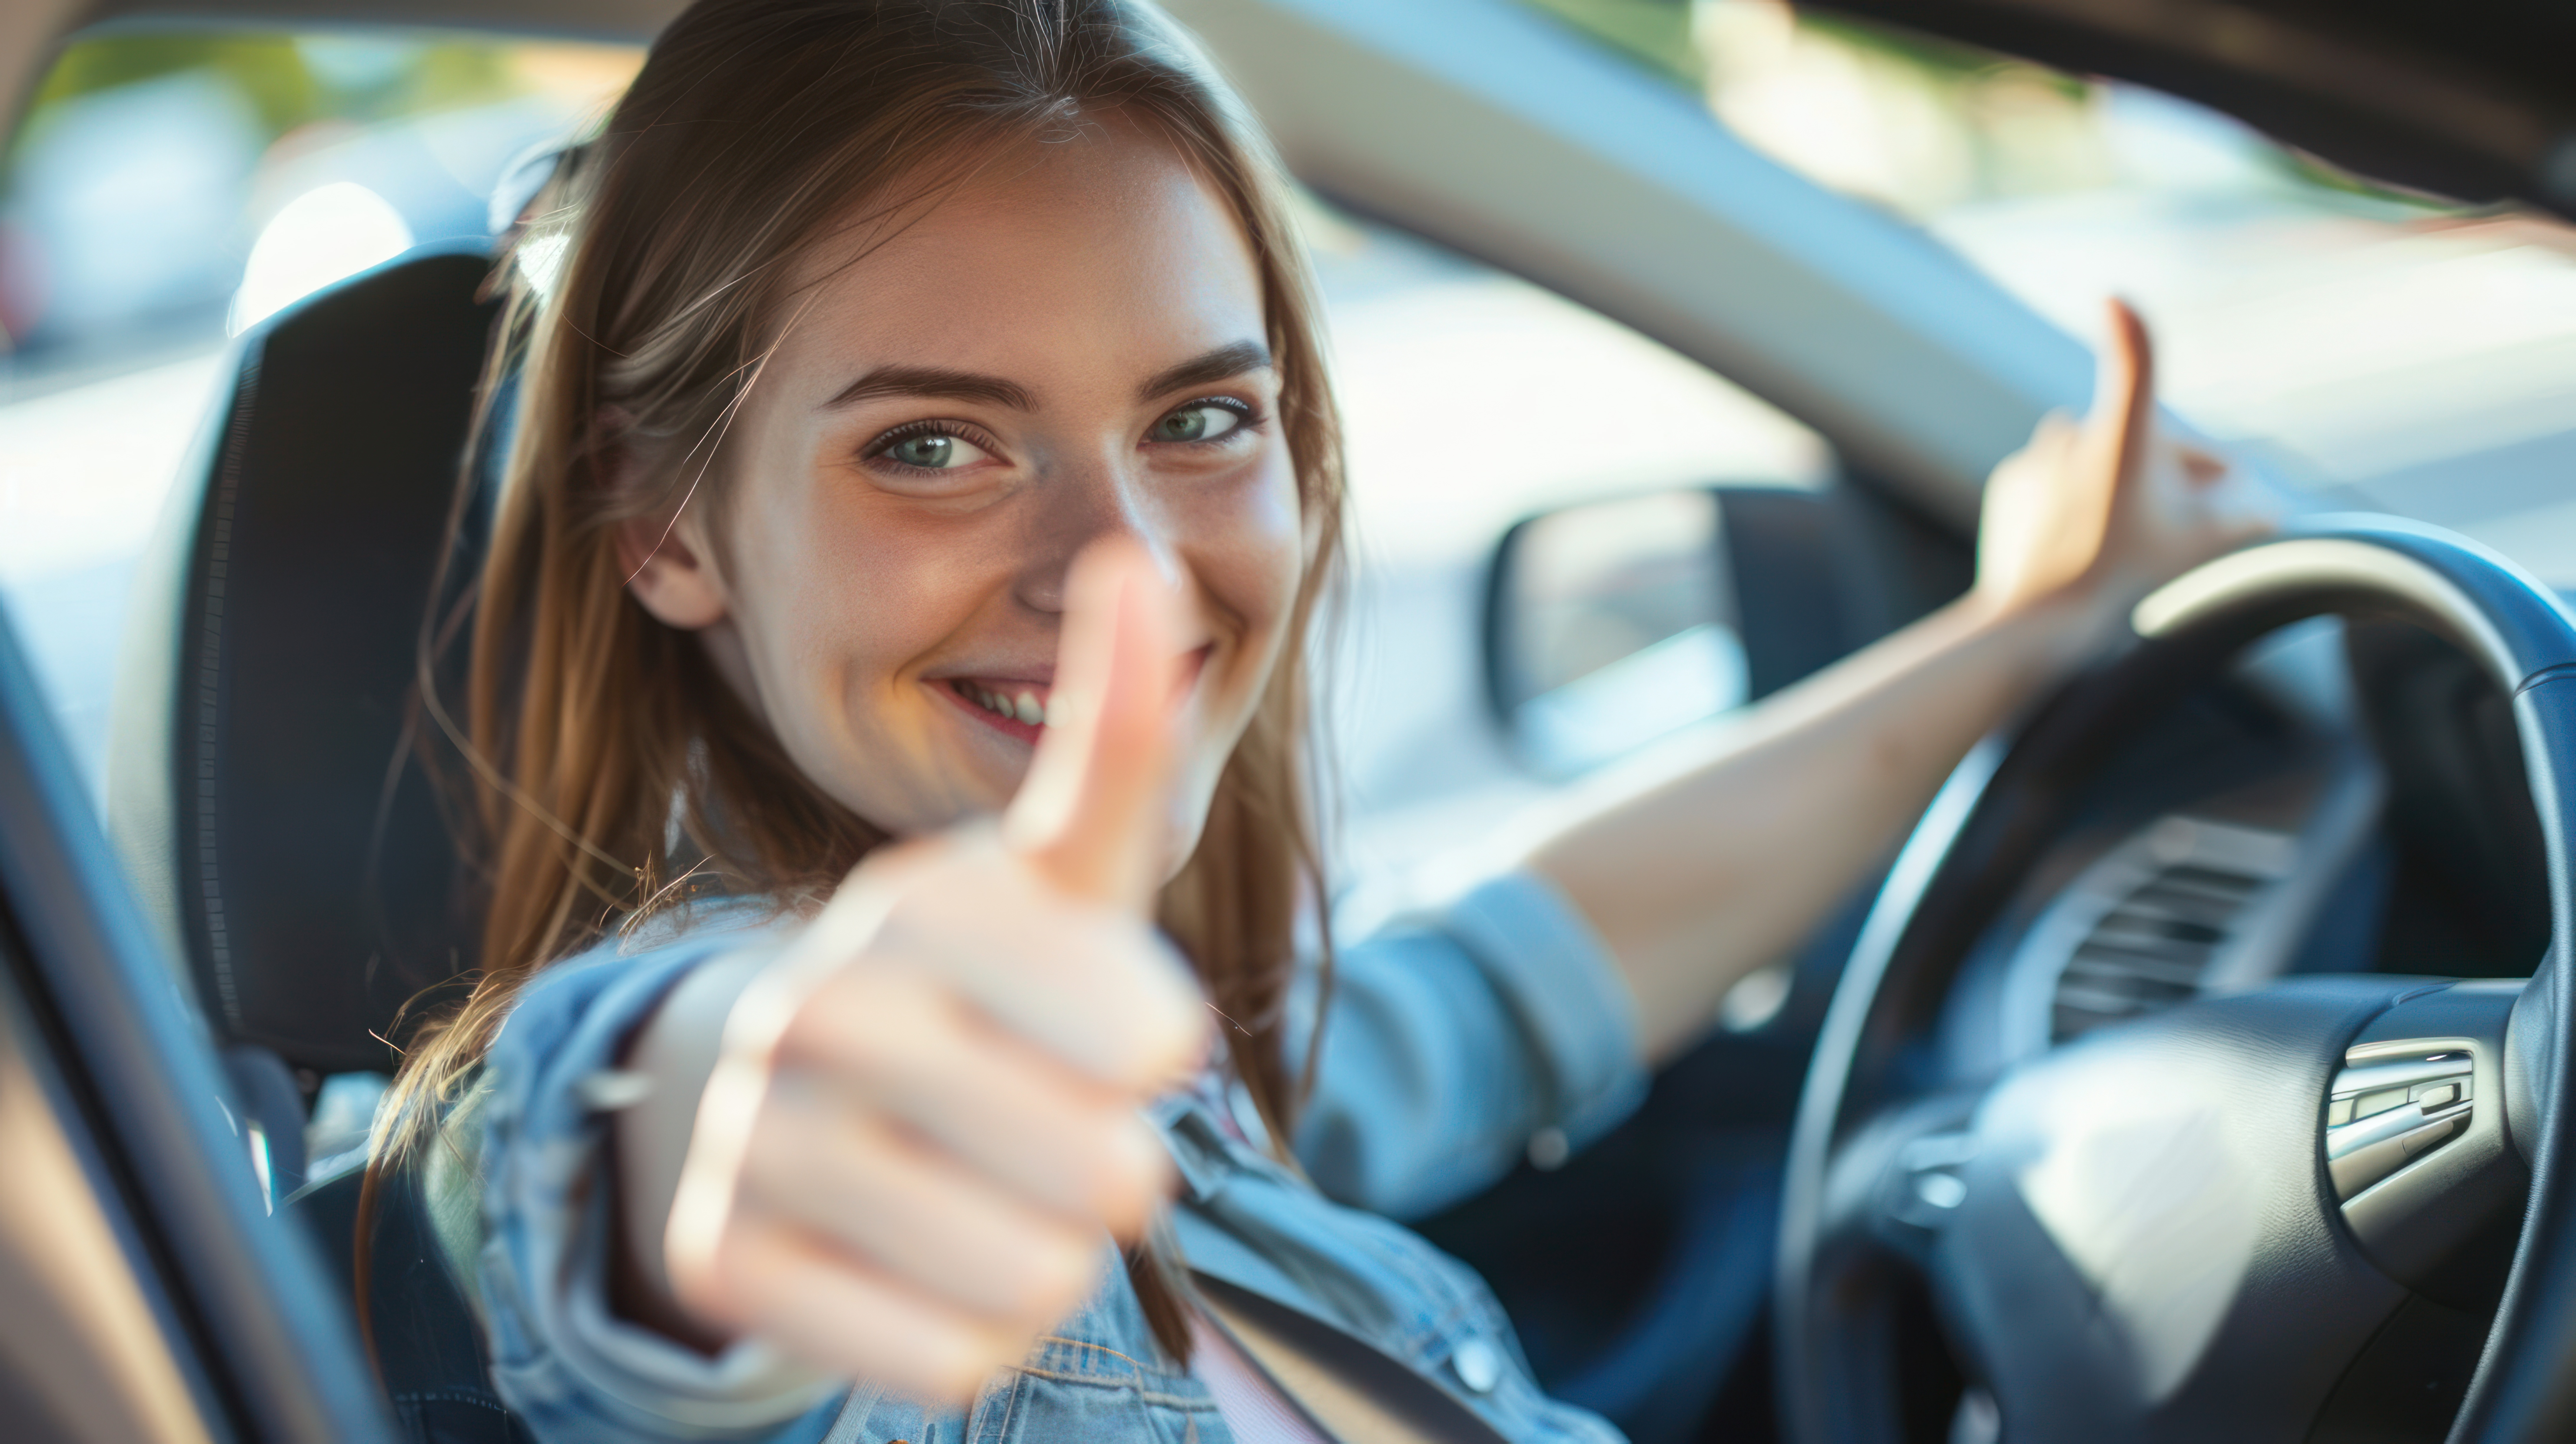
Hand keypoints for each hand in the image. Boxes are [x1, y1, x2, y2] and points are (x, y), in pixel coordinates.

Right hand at [656, 540, 1207, 1400]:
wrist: (776, 1088)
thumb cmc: (972, 980)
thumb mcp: (1057, 869)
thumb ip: (1112, 734)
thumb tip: (1143, 561)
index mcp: (920, 906)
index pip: (1143, 1038)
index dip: (1155, 1056)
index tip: (1128, 1039)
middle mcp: (818, 1008)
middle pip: (1101, 1171)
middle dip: (1116, 1170)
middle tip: (1061, 1131)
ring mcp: (757, 1138)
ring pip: (1030, 1278)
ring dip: (1052, 1257)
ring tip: (996, 1192)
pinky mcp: (726, 1261)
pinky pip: (943, 1360)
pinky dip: (971, 1333)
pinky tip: (930, 1259)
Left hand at [1973, 299, 2273, 626]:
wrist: (2039, 618)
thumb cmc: (2125, 577)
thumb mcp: (2199, 544)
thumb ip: (2242, 517)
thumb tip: (2271, 510)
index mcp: (2121, 437)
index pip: (2137, 367)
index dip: (2136, 336)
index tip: (2119, 306)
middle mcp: (2074, 437)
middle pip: (2134, 437)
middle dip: (2170, 464)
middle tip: (2202, 499)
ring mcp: (2038, 461)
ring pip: (2091, 457)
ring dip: (2119, 477)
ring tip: (2142, 522)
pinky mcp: (2011, 487)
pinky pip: (2051, 481)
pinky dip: (2072, 498)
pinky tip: (2088, 533)